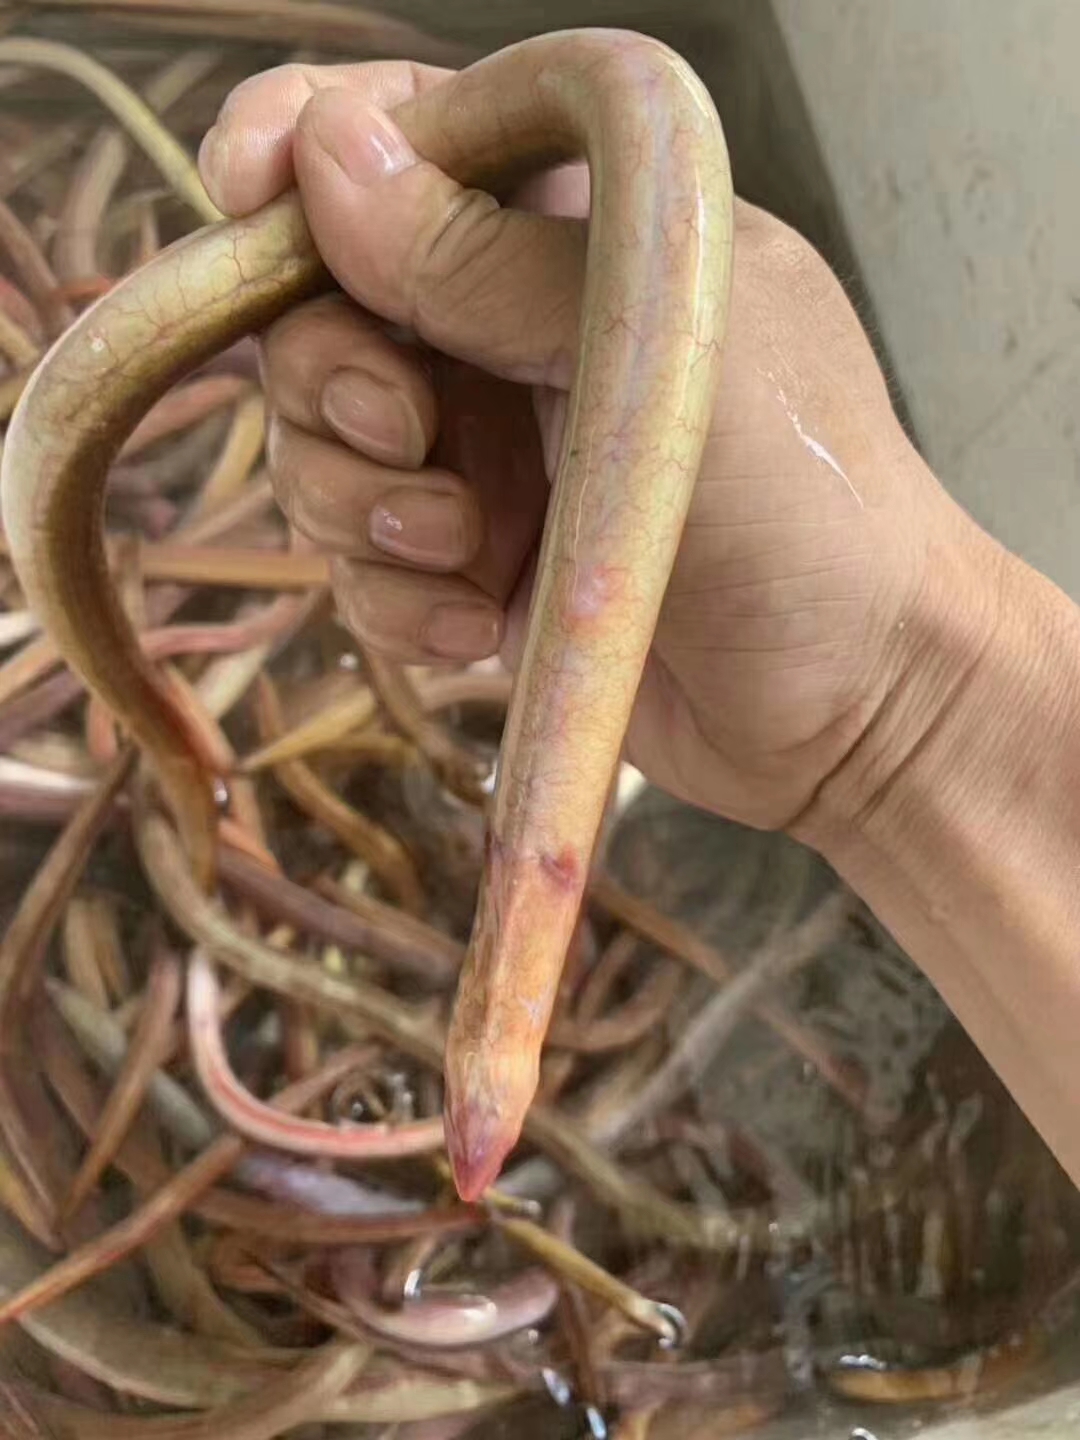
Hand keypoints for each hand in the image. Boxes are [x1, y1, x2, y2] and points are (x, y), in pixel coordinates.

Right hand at [199, 59, 974, 832]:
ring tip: (470, 553)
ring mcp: (487, 450)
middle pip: (319, 309)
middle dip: (333, 381)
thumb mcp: (664, 356)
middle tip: (407, 435)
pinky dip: (396, 600)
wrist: (853, 704)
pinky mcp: (472, 562)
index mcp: (574, 223)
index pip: (399, 137)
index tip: (250, 201)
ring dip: (365, 508)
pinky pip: (360, 565)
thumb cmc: (813, 507)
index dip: (299, 155)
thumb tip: (329, 154)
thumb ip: (495, 261)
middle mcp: (512, 329)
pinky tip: (481, 626)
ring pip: (321, 449)